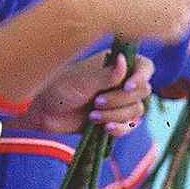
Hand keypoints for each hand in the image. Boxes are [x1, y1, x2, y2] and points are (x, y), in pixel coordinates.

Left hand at [18, 54, 153, 135]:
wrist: (45, 113)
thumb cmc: (59, 88)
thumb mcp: (83, 81)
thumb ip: (106, 74)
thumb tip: (125, 59)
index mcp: (115, 63)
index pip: (145, 66)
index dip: (141, 77)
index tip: (126, 87)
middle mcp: (121, 81)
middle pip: (143, 92)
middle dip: (121, 101)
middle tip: (97, 102)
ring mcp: (119, 101)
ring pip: (137, 111)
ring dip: (116, 115)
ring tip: (92, 116)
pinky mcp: (115, 120)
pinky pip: (130, 127)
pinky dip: (119, 129)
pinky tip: (104, 128)